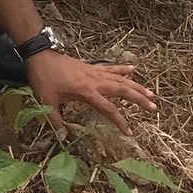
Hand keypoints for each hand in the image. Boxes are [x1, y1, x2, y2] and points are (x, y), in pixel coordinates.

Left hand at [25, 50, 156, 135]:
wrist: (39, 55)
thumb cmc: (43, 78)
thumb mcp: (47, 102)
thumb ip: (56, 121)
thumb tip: (63, 138)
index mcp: (86, 92)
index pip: (109, 109)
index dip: (120, 121)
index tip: (129, 132)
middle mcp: (95, 81)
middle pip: (122, 90)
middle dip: (138, 99)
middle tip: (153, 108)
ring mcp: (94, 72)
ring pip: (120, 79)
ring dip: (136, 86)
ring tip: (150, 93)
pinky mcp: (91, 67)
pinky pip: (110, 68)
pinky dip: (122, 69)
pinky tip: (133, 69)